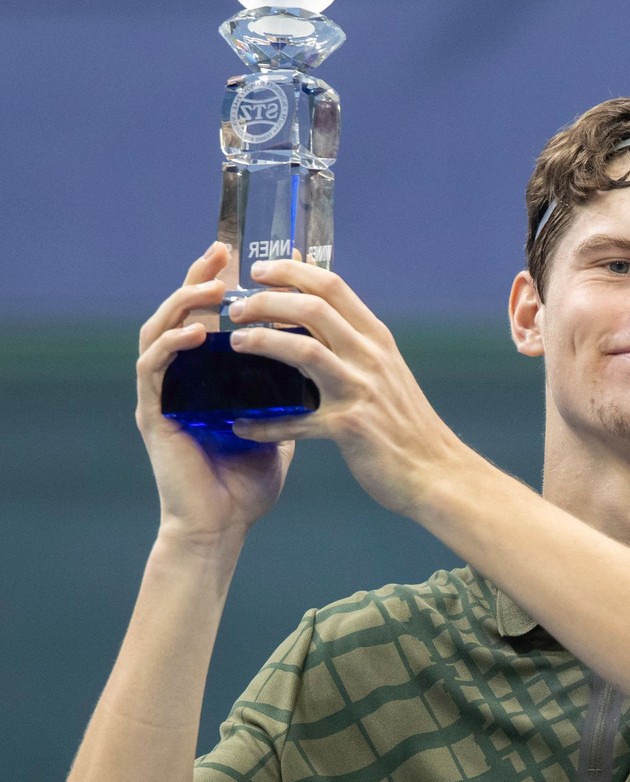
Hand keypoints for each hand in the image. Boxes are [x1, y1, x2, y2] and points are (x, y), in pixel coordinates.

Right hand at [136, 243, 293, 543]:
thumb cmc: (247, 484)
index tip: (254, 259)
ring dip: (184, 301)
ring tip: (212, 286)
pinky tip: (199, 332)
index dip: (227, 284)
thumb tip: (324, 367)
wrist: (222, 529)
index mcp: (207, 377)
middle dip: (201, 277)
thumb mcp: (279, 429)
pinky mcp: (153, 413)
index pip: (213, 316)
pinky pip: (154, 367)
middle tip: (222, 252)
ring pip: (160, 329)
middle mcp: (180, 378)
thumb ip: (289, 396)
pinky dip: (173, 343)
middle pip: (182, 311)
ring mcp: (163, 393)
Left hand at [221, 259, 466, 518]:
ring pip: (304, 350)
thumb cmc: (404, 423)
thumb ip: (355, 343)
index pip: (331, 285)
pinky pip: (297, 421)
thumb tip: (318, 315)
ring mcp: (361, 390)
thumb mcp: (385, 371)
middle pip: (312, 308)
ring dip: (263, 341)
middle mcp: (370, 356)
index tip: (259, 268)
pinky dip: (266, 424)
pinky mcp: (349, 427)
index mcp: (376, 338)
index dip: (290, 271)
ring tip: (235, 342)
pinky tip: (242, 426)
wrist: (435, 472)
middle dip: (266, 300)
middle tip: (235, 307)